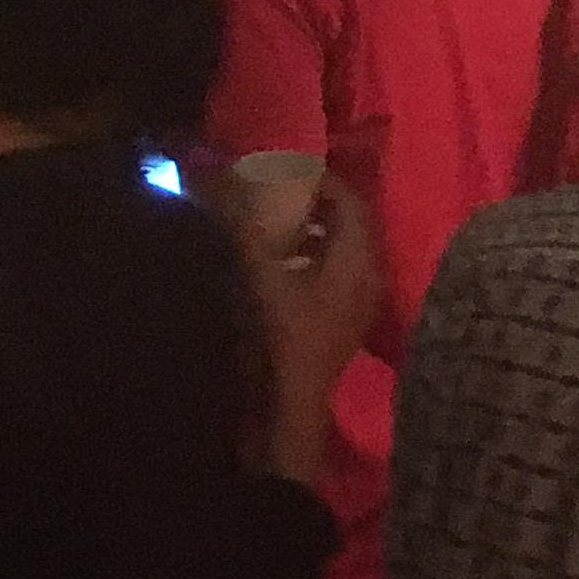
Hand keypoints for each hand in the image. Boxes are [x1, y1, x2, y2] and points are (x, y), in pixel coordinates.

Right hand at [248, 182, 382, 479]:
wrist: (284, 411)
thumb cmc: (277, 337)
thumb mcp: (256, 273)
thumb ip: (237, 221)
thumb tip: (209, 174)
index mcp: (358, 260)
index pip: (350, 201)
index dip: (319, 179)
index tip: (284, 167)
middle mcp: (368, 278)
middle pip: (348, 224)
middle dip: (313, 202)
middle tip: (275, 189)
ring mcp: (358, 305)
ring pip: (340, 251)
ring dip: (309, 232)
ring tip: (271, 221)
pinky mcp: (341, 325)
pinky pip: (333, 276)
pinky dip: (308, 259)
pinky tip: (275, 263)